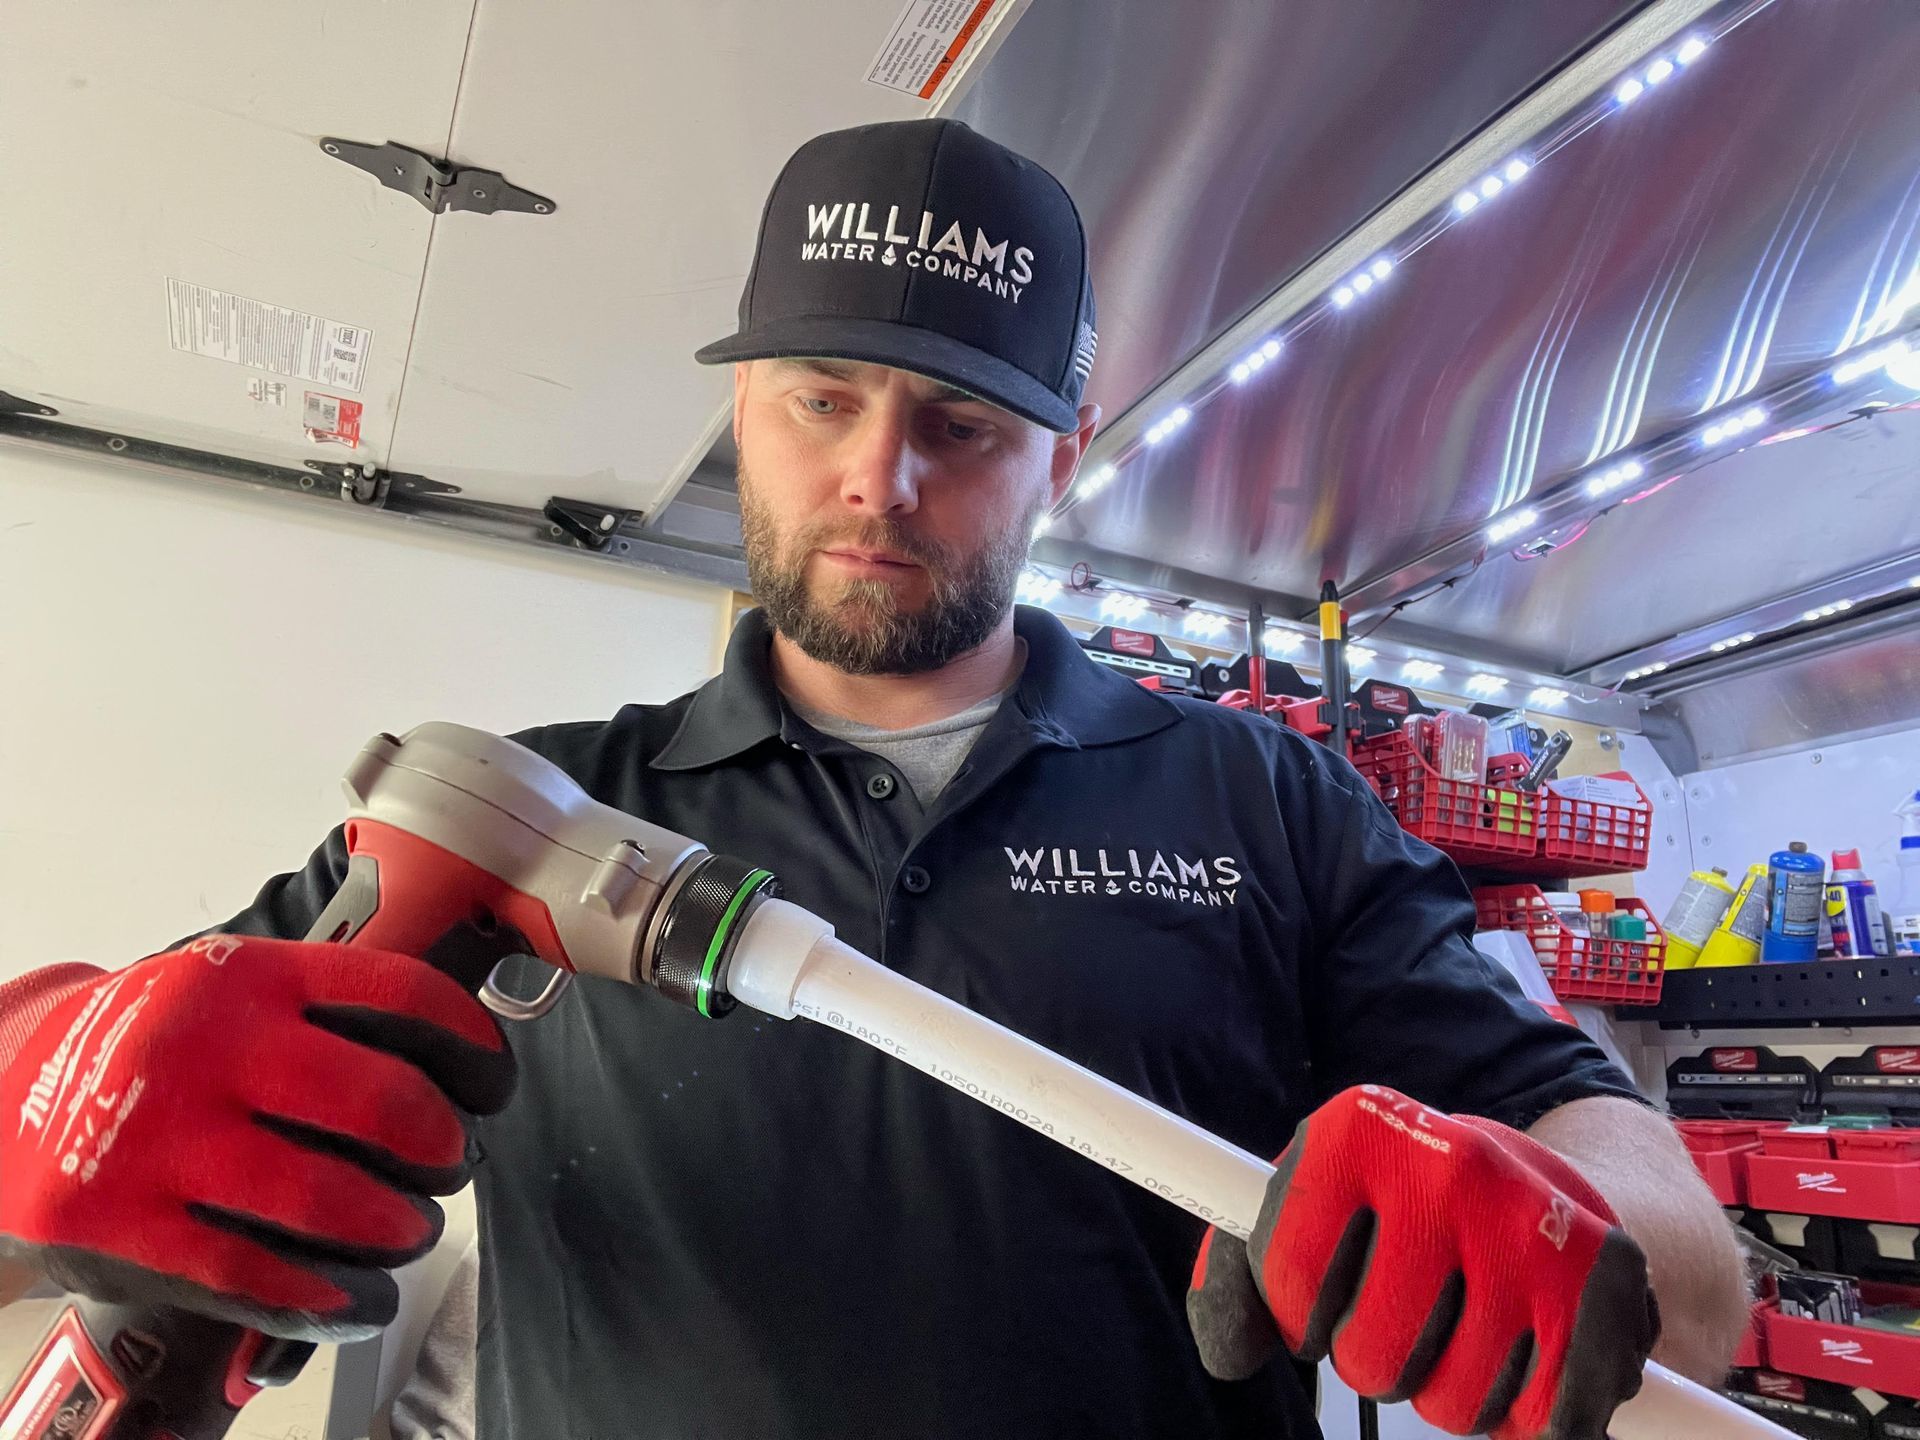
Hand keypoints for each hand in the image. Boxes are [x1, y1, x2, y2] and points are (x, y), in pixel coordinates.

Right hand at [0, 935, 515, 1339]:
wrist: (2, 1086)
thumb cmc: (150, 1043)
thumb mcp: (230, 987)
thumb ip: (326, 1011)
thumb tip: (455, 1065)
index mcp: (251, 976)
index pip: (401, 996)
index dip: (472, 1048)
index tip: (495, 1084)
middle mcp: (208, 1046)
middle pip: (384, 1103)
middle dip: (442, 1148)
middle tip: (447, 1164)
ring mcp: (161, 1138)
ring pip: (332, 1201)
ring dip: (397, 1229)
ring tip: (407, 1231)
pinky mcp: (123, 1226)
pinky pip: (261, 1276)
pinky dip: (330, 1299)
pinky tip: (358, 1299)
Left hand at [1187, 1085, 1656, 1439]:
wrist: (1538, 1178)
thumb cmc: (1397, 1209)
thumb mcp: (1309, 1211)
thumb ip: (1242, 1279)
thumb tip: (1230, 1352)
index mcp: (1357, 1128)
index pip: (1285, 1279)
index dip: (1297, 1317)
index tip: (1318, 1298)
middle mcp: (1447, 1161)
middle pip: (1369, 1357)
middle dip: (1374, 1361)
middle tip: (1403, 1316)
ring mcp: (1531, 1218)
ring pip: (1453, 1403)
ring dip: (1448, 1391)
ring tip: (1461, 1327)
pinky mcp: (1606, 1278)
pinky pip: (1543, 1420)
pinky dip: (1527, 1415)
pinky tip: (1523, 1355)